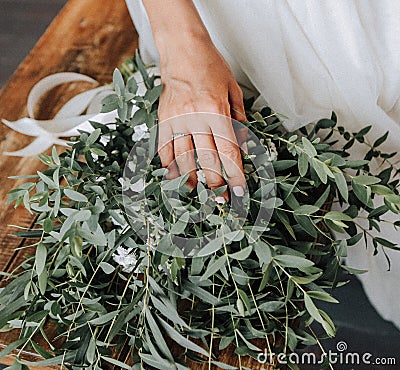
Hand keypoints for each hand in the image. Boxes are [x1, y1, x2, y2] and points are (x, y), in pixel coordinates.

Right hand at [157, 35, 246, 199]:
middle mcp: (196, 118)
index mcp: (216, 111)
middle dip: (215, 183)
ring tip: (196, 192)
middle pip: (207, 159)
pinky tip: (173, 174)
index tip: (240, 189)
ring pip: (183, 158)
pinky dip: (168, 163)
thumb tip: (243, 142)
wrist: (182, 49)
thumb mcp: (232, 89)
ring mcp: (177, 120)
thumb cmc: (209, 65)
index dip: (235, 173)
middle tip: (221, 198)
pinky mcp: (164, 119)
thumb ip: (238, 117)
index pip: (228, 151)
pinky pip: (164, 147)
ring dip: (190, 179)